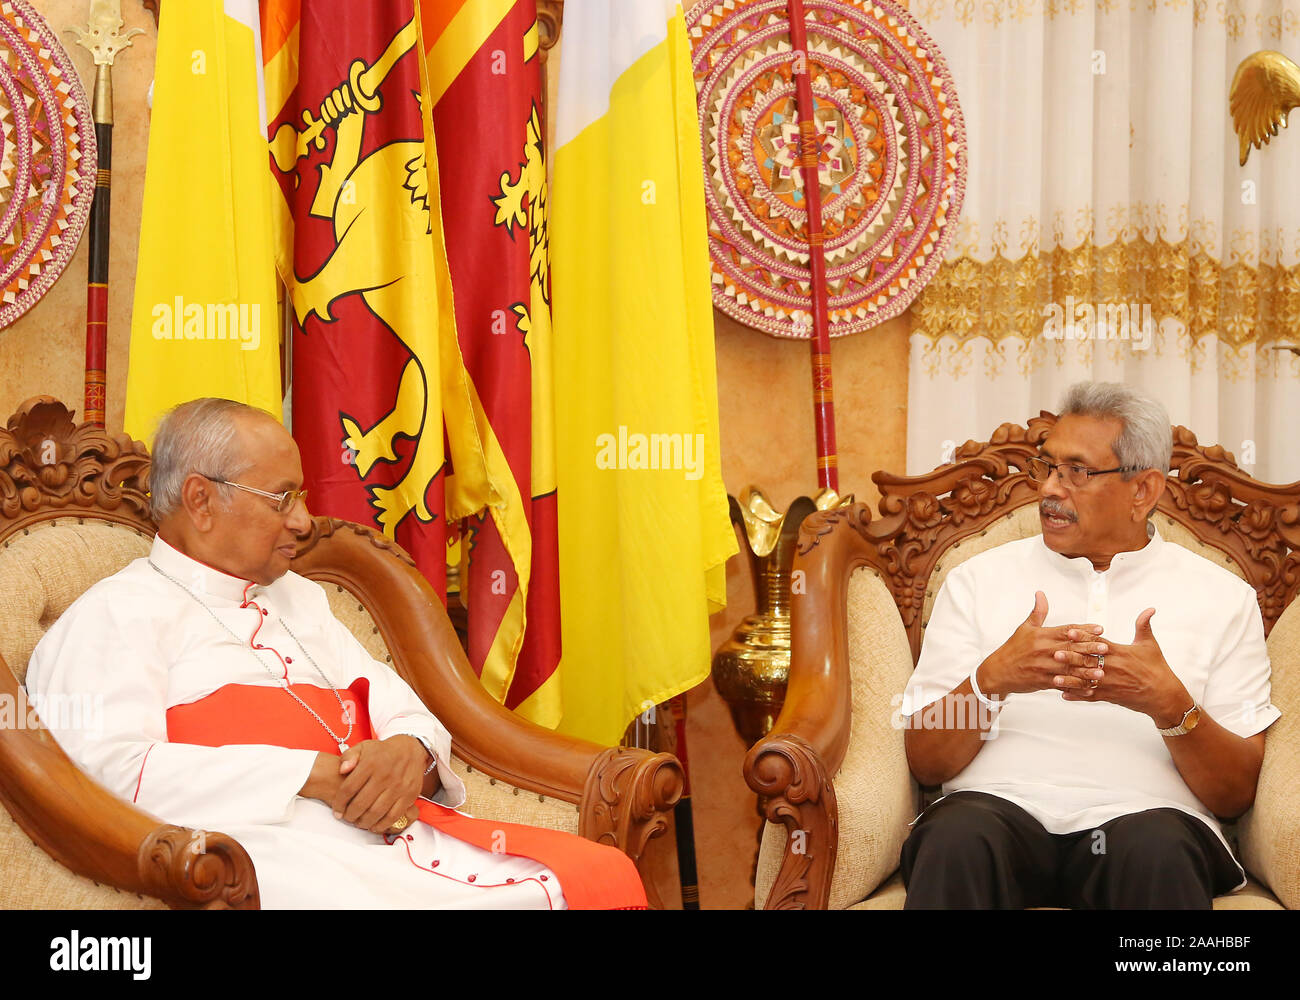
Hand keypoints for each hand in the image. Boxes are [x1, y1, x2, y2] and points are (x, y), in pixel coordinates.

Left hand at [330, 735, 427, 833]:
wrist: (411, 750)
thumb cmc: (383, 752)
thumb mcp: (364, 747)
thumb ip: (349, 756)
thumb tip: (342, 769)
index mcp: (370, 763)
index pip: (349, 788)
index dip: (339, 803)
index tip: (337, 811)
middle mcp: (384, 775)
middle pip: (361, 803)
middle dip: (350, 815)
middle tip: (348, 818)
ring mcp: (398, 786)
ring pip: (376, 813)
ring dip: (364, 822)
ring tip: (359, 822)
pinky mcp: (409, 795)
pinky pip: (393, 816)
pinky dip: (382, 825)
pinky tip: (375, 826)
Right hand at [977, 591, 1107, 698]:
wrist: (997, 671)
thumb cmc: (1012, 649)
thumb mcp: (1024, 628)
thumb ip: (1038, 612)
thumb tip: (1041, 594)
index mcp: (1041, 636)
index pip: (1066, 630)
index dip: (1084, 629)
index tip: (1099, 629)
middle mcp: (1043, 650)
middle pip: (1071, 648)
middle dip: (1089, 648)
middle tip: (1105, 648)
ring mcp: (1044, 667)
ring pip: (1069, 668)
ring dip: (1086, 670)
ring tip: (1101, 671)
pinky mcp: (1043, 681)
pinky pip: (1063, 684)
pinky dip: (1076, 687)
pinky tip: (1088, 689)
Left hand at [1062, 608, 1190, 723]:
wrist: (1164, 695)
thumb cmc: (1157, 668)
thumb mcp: (1150, 645)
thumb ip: (1144, 625)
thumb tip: (1150, 609)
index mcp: (1120, 653)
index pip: (1098, 643)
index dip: (1083, 637)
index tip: (1070, 631)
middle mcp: (1113, 668)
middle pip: (1089, 662)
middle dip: (1072, 657)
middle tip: (1056, 653)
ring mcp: (1111, 684)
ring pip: (1087, 682)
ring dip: (1070, 680)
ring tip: (1055, 678)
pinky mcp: (1111, 697)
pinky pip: (1091, 697)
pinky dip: (1078, 696)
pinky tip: (1063, 695)